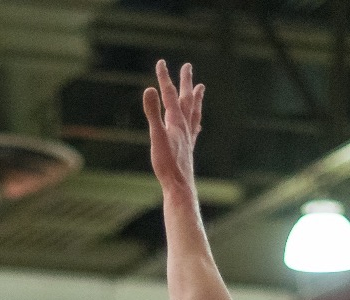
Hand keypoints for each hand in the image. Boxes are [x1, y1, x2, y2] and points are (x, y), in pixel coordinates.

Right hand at [142, 60, 202, 196]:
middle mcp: (185, 126)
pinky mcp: (188, 148)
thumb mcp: (156, 136)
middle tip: (188, 66)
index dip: (164, 78)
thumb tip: (148, 89)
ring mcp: (188, 137)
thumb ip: (152, 113)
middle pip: (186, 99)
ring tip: (201, 88)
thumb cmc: (166, 164)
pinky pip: (195, 128)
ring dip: (196, 99)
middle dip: (185, 82)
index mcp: (176, 121)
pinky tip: (197, 123)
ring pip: (194, 112)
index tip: (161, 62)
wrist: (180, 186)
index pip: (169, 94)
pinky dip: (196, 120)